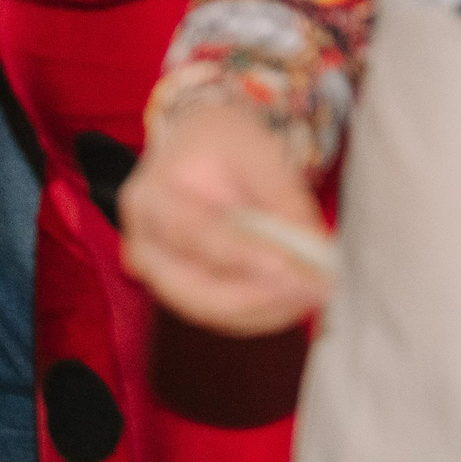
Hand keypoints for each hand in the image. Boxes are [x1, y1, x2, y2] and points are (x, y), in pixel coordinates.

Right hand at [118, 100, 330, 335]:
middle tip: (314, 290)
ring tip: (315, 289)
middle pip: (194, 291)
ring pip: (213, 312)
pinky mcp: (182, 291)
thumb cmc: (221, 145)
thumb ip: (284, 199)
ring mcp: (159, 274)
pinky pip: (224, 316)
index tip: (295, 271)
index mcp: (149, 198)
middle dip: (259, 300)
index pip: (196, 236)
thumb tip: (317, 252)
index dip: (246, 258)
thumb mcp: (255, 152)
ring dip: (270, 310)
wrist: (199, 147)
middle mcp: (143, 244)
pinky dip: (265, 311)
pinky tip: (298, 294)